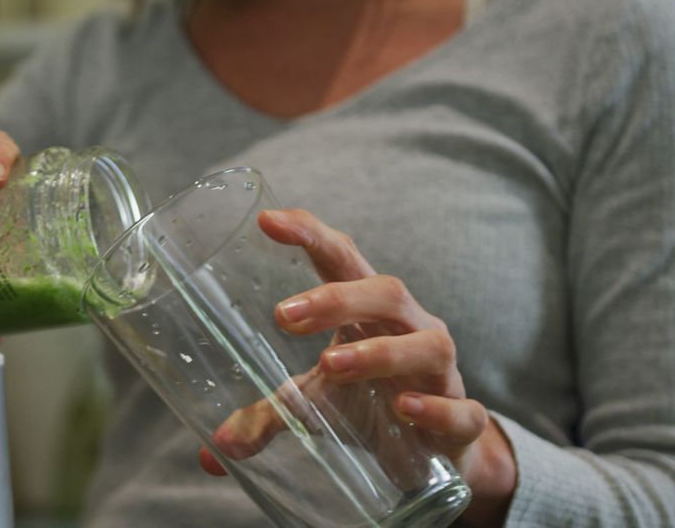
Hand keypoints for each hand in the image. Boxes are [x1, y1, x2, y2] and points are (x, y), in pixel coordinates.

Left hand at [197, 209, 516, 525]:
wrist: (439, 453)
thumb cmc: (371, 404)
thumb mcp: (318, 403)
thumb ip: (268, 417)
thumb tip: (211, 454)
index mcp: (369, 311)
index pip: (342, 258)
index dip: (310, 233)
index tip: (266, 220)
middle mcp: (411, 329)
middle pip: (386, 292)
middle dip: (338, 298)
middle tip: (283, 316)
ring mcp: (442, 373)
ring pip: (427, 344)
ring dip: (379, 351)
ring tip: (330, 364)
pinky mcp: (463, 420)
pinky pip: (462, 409)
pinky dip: (434, 408)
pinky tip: (404, 409)